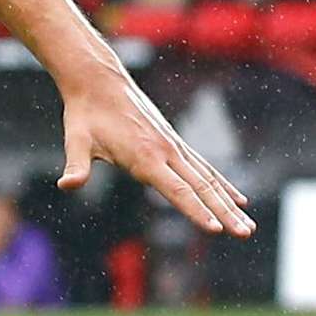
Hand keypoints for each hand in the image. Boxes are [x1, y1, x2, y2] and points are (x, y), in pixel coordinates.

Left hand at [59, 65, 252, 236]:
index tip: (216, 229)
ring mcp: (173, 146)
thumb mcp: (77, 140)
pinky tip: (237, 199)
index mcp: (145, 156)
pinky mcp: (174, 143)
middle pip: (202, 188)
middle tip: (246, 234)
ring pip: (209, 179)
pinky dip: (222, 185)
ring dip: (230, 203)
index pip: (177, 189)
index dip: (197, 211)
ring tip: (249, 226)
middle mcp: (166, 151)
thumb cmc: (85, 114)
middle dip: (225, 213)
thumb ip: (76, 165)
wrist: (98, 81)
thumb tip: (67, 184)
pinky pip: (204, 168)